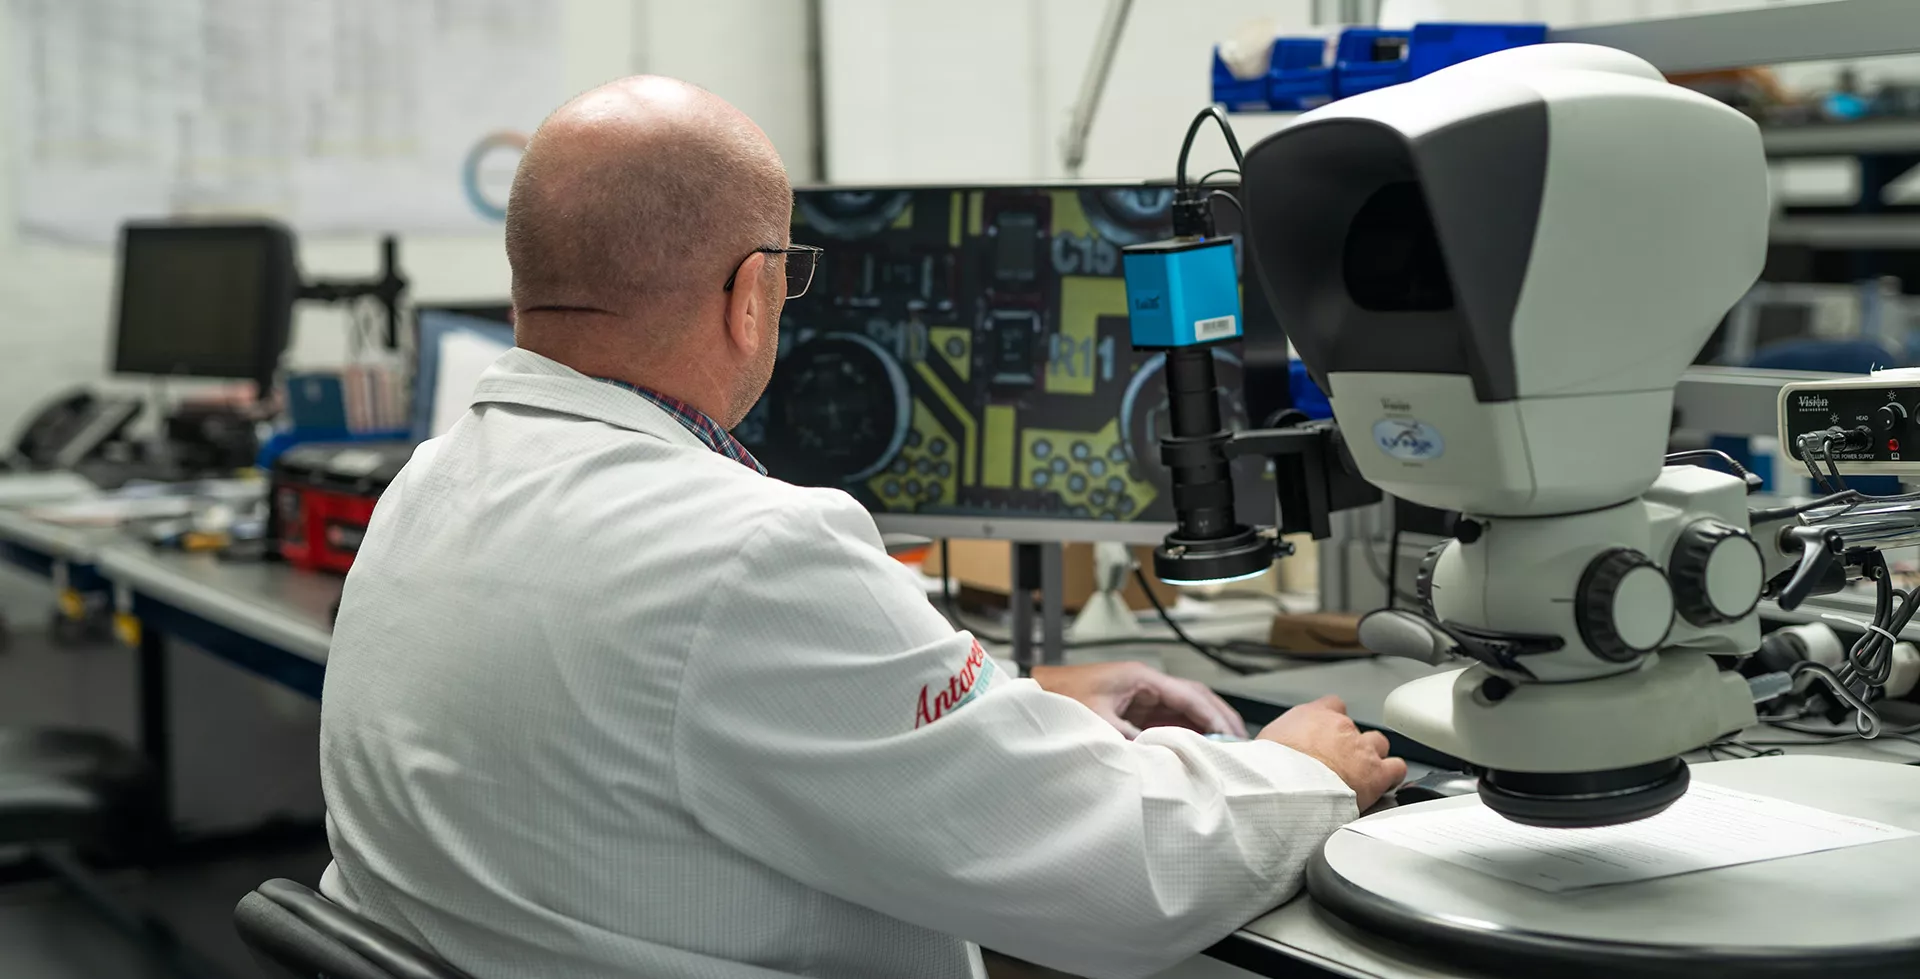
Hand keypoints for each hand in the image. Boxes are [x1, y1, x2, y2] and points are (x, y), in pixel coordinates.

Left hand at [1030, 662, 1247, 738]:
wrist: (1036, 696)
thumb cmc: (1061, 699)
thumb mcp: (1097, 721)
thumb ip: (1129, 738)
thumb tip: (1160, 755)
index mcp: (1140, 678)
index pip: (1188, 694)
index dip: (1212, 714)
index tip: (1229, 734)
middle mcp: (1145, 684)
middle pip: (1193, 697)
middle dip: (1218, 717)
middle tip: (1239, 740)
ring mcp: (1141, 696)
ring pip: (1184, 709)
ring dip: (1205, 726)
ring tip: (1226, 747)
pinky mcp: (1134, 710)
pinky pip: (1168, 720)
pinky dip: (1186, 733)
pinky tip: (1198, 749)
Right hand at [1257, 695, 1405, 809]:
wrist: (1287, 786)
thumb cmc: (1271, 768)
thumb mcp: (1265, 744)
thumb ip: (1278, 742)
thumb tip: (1268, 753)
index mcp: (1312, 715)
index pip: (1332, 705)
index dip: (1332, 721)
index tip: (1327, 735)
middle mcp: (1340, 727)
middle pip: (1355, 728)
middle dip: (1351, 744)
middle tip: (1339, 762)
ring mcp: (1361, 749)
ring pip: (1379, 744)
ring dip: (1373, 757)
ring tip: (1362, 773)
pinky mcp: (1376, 773)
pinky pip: (1396, 768)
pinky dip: (1392, 775)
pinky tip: (1385, 784)